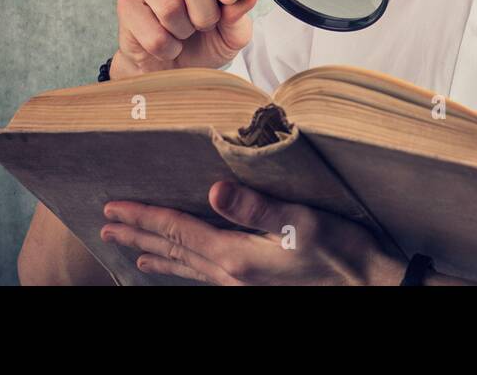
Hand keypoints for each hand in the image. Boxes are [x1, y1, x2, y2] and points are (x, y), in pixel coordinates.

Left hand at [100, 181, 407, 284]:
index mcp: (237, 256)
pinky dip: (184, 268)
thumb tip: (214, 189)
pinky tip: (183, 266)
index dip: (144, 217)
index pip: (178, 231)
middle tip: (107, 224)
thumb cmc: (342, 252)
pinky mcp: (254, 286)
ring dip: (156, 253)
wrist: (369, 286)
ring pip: (186, 266)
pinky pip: (205, 276)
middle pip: (174, 250)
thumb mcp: (301, 222)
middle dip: (139, 235)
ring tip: (134, 249)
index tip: (114, 206)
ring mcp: (241, 284)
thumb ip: (255, 207)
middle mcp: (231, 274)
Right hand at [112, 0, 258, 78]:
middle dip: (205, 11)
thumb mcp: (232, 32)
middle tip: (204, 24)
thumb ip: (238, 15)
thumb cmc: (206, 41)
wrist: (175, 68)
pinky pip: (154, 33)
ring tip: (183, 33)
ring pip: (170, 6)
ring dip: (184, 31)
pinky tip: (167, 44)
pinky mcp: (126, 3)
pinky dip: (168, 47)